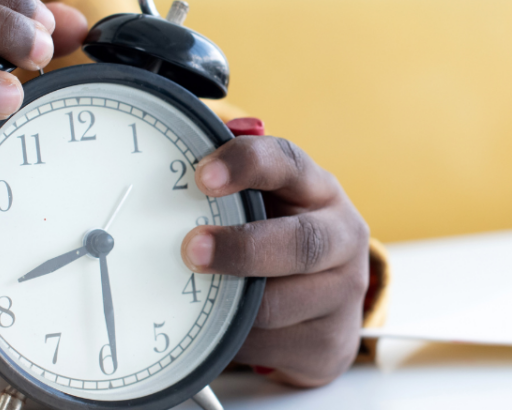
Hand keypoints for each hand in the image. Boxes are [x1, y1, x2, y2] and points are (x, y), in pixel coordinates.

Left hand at [180, 136, 368, 386]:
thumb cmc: (280, 236)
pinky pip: (270, 346)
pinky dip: (234, 340)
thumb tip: (169, 175)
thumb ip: (232, 188)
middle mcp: (342, 238)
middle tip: (192, 249)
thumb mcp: (268, 203)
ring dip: (230, 303)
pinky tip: (216, 330)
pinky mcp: (331, 343)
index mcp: (319, 190)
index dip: (246, 165)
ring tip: (193, 299)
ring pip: (279, 305)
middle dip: (243, 248)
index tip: (202, 176)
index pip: (288, 164)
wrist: (330, 301)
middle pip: (303, 243)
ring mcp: (342, 294)